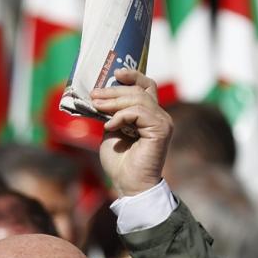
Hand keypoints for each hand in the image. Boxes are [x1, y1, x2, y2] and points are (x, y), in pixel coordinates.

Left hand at [92, 69, 172, 196]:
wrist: (129, 184)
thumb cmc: (120, 162)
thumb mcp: (111, 130)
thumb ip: (111, 113)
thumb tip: (100, 96)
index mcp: (150, 115)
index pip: (146, 86)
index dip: (133, 76)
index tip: (116, 73)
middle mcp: (160, 116)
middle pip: (139, 90)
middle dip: (113, 90)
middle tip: (94, 94)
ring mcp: (162, 122)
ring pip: (138, 99)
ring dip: (114, 102)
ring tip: (97, 107)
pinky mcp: (161, 129)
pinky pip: (138, 112)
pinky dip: (120, 117)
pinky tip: (109, 127)